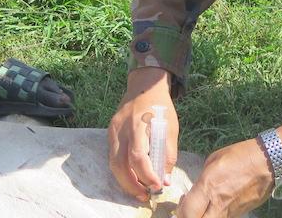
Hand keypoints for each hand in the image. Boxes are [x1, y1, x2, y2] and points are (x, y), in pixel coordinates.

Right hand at [108, 67, 178, 201]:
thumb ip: (168, 155)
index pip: (138, 156)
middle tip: (145, 196)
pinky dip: (121, 170)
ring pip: (113, 163)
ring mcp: (113, 130)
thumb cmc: (161, 107)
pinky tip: (132, 176)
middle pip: (120, 164)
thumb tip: (164, 180)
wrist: (145, 86)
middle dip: (132, 184)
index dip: (147, 175)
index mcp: (140, 125)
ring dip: (125, 181)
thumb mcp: (171, 128)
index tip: (157, 186)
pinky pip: (112, 155)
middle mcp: (123, 128)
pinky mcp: (110, 131)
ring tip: (138, 191)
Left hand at [177, 115, 281, 217]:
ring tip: (202, 208)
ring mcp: (231, 211)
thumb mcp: (214, 160)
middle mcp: (218, 203)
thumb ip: (202, 178)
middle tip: (189, 212)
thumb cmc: (241, 155)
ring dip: (203, 216)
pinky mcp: (241, 214)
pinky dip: (216, 215)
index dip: (180, 213)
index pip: (187, 212)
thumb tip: (197, 189)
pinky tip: (217, 206)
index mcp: (209, 186)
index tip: (179, 206)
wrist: (269, 162)